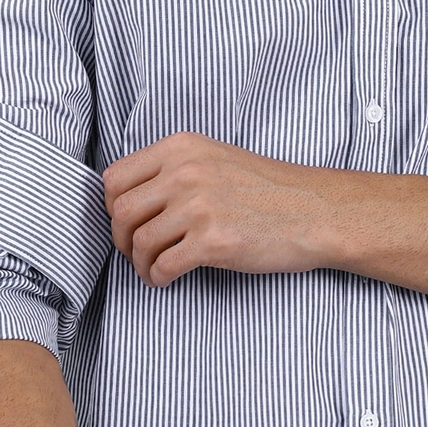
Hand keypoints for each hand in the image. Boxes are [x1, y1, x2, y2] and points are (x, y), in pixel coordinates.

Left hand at [103, 131, 334, 285]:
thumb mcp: (215, 158)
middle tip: (137, 252)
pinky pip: (163, 266)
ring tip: (154, 269)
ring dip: (140, 264)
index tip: (127, 223)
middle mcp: (186, 172)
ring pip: (139, 242)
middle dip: (122, 240)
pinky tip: (168, 278)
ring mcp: (200, 206)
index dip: (112, 208)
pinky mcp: (214, 240)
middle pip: (121, 212)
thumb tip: (130, 200)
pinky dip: (158, 278)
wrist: (315, 211)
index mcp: (182, 148)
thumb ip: (173, 170)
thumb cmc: (268, 191)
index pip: (115, 177)